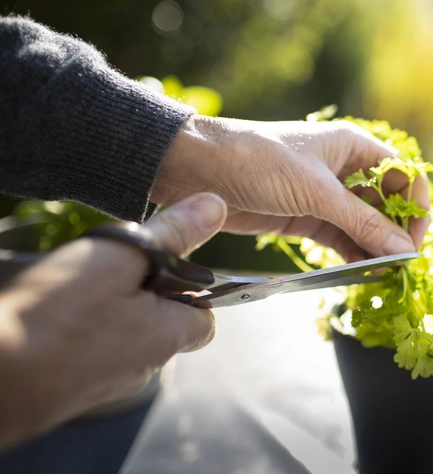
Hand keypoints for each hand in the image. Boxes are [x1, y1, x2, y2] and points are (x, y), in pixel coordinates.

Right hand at [0, 193, 225, 448]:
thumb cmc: (54, 318)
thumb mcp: (119, 258)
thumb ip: (170, 234)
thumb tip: (215, 208)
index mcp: (166, 338)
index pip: (205, 319)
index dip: (196, 290)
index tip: (171, 265)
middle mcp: (143, 368)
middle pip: (162, 323)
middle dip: (144, 292)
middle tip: (111, 267)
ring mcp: (105, 383)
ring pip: (122, 336)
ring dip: (109, 308)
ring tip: (75, 286)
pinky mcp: (70, 389)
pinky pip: (89, 351)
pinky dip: (80, 329)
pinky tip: (52, 312)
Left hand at [152, 116, 430, 261]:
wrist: (199, 170)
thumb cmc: (259, 161)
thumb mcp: (316, 191)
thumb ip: (361, 222)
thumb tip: (404, 250)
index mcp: (353, 147)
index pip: (402, 174)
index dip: (415, 204)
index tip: (417, 237)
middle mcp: (345, 170)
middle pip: (387, 202)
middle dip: (397, 231)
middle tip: (402, 263)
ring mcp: (326, 196)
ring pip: (364, 224)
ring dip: (376, 247)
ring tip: (385, 274)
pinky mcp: (306, 218)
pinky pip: (341, 238)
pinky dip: (353, 254)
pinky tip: (363, 271)